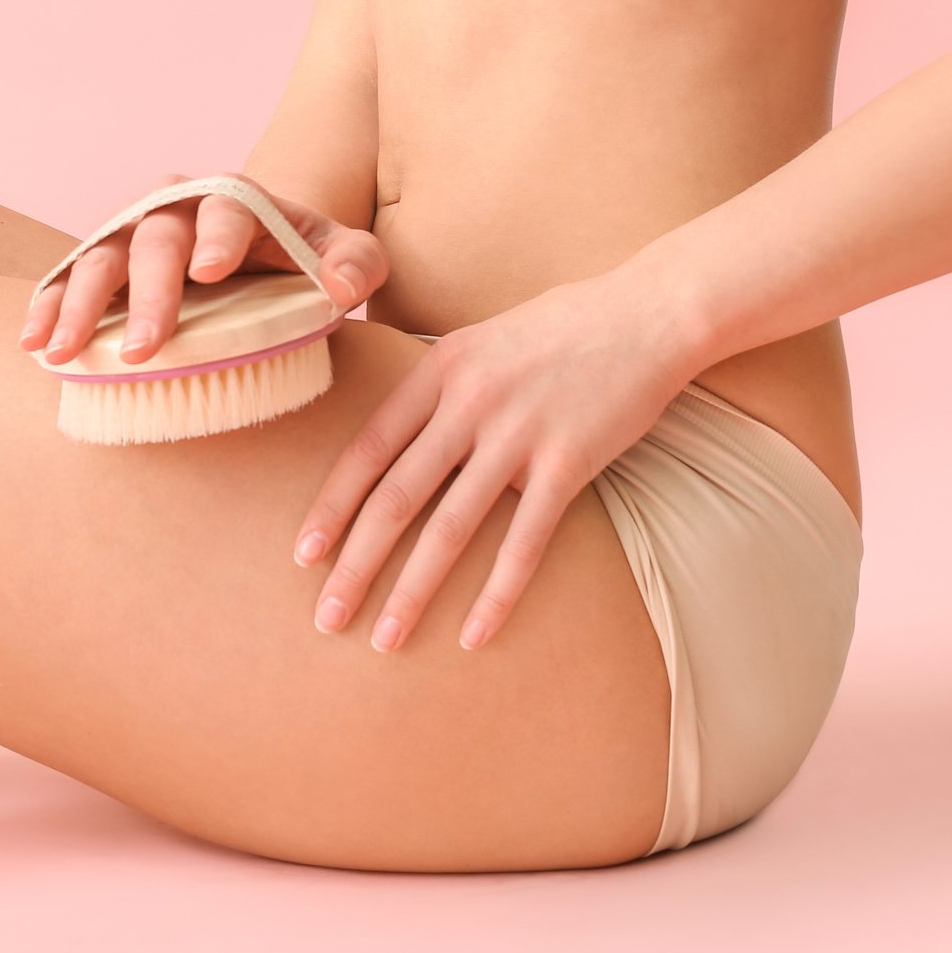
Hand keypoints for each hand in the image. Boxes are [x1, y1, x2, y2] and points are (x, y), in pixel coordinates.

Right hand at [18, 172, 388, 364]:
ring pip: (99, 257)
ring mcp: (133, 233)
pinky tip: (34, 342)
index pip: (225, 211)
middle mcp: (176, 208)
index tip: (211, 273)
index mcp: (236, 200)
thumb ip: (357, 264)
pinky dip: (49, 306)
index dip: (217, 238)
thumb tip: (341, 288)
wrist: (259, 252)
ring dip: (79, 304)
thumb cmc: (304, 257)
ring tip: (61, 351)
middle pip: (155, 241)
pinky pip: (69, 279)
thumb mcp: (345, 255)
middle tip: (145, 350)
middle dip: (147, 294)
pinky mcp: (105, 263)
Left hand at [291, 267, 704, 652]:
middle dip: (355, 565)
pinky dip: (496, 594)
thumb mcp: (479, 342)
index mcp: (439, 370)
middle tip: (326, 617)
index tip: (303, 555)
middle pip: (396, 497)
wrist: (648, 313)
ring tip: (385, 639)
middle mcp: (469, 401)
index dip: (332, 507)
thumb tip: (394, 442)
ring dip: (412, 591)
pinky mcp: (568, 463)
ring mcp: (518, 433)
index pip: (368, 450)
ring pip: (450, 528)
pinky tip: (474, 636)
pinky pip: (524, 542)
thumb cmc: (561, 329)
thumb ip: (437, 390)